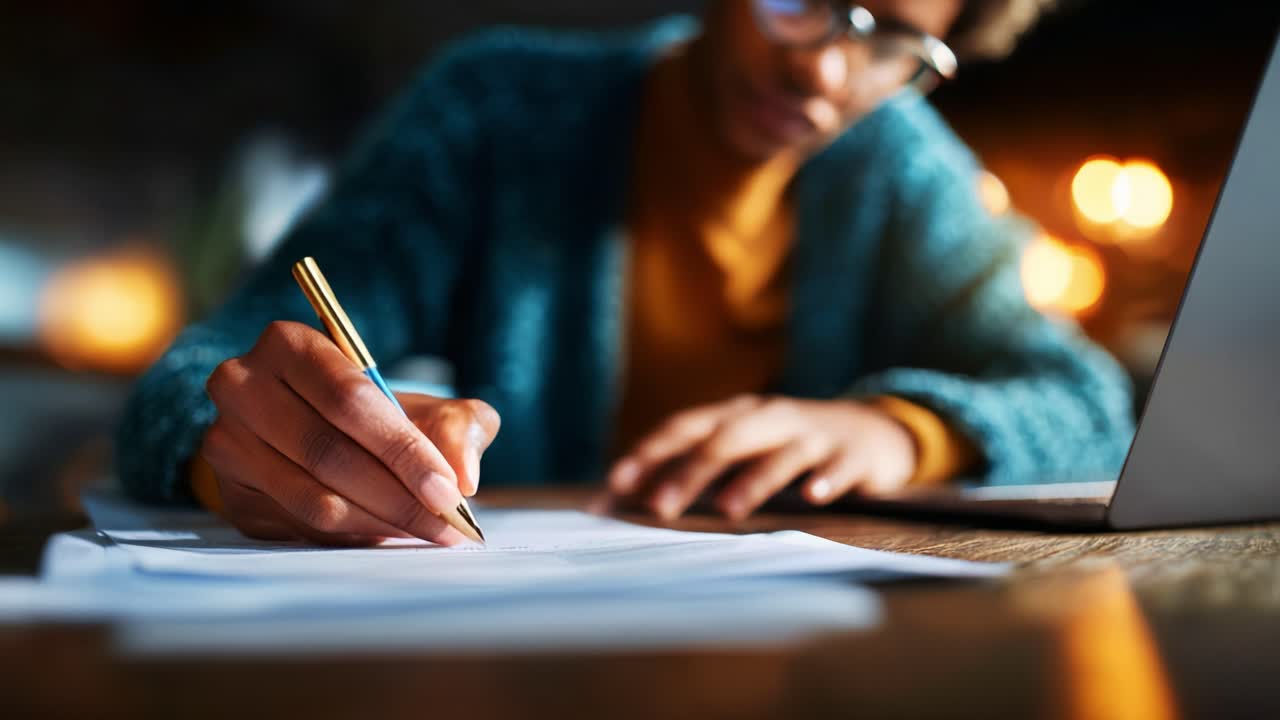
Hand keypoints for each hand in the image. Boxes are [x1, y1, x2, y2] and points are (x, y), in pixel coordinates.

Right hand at [200, 321, 499, 545]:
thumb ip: (459, 426)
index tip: (448, 490)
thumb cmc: (378, 416)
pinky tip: (388, 535)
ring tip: (427, 533)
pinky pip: (298, 527)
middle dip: (398, 496)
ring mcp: (228, 444)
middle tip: (447, 523)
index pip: (349, 400)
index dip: (402, 449)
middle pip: (327, 453)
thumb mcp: (428, 406)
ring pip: (311, 499)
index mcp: (289, 344)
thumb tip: (463, 475)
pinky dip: (352, 537)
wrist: (322, 433)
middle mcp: (243, 387)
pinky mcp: (231, 494)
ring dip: (379, 522)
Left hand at [606, 395, 915, 519]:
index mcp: (736, 414)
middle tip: (658, 507)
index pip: (685, 428)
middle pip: (725, 440)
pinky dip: (826, 479)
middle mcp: (770, 417)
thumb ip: (696, 471)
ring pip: (779, 454)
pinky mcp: (852, 454)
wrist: (873, 431)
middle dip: (689, 472)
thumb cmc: (790, 447)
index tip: (615, 484)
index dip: (650, 453)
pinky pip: (838, 466)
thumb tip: (629, 500)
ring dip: (752, 480)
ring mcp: (813, 434)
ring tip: (727, 509)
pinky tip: (814, 496)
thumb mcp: (744, 450)